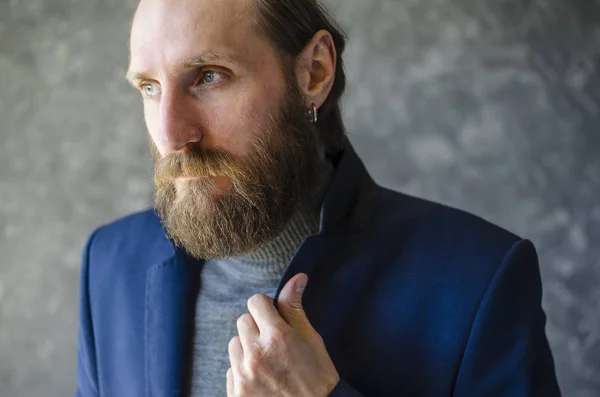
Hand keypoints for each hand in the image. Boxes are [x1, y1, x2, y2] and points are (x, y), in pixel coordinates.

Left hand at [227, 273, 339, 396]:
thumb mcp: (312, 340)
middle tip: (274, 343)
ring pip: (234, 344)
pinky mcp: (235, 393)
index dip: (266, 308)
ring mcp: (243, 375)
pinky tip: (262, 380)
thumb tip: (297, 278)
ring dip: (248, 349)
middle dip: (257, 327)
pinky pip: (231, 370)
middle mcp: (256, 353)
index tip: (275, 319)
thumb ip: (295, 308)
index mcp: (277, 336)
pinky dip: (243, 371)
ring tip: (268, 363)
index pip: (255, 302)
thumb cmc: (318, 379)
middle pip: (243, 321)